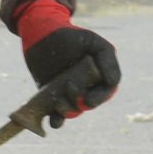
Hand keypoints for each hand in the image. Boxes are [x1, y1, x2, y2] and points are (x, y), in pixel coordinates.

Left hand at [17, 0, 119, 123]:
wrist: (41, 33)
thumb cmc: (70, 36)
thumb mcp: (93, 43)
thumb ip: (107, 60)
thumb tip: (112, 83)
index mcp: (99, 75)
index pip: (105, 92)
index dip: (99, 98)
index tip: (89, 99)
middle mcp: (85, 86)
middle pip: (88, 104)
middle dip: (80, 103)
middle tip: (69, 88)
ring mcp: (67, 92)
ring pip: (73, 111)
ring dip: (68, 111)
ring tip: (58, 102)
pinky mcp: (51, 96)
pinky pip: (55, 114)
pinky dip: (56, 120)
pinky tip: (53, 120)